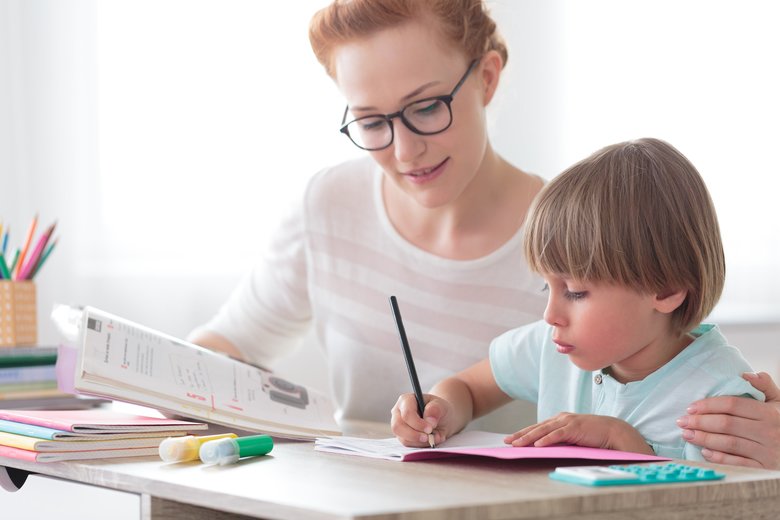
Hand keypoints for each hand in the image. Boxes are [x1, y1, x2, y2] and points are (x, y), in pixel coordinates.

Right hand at [390, 393, 456, 446]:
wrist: (441, 418)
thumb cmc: (439, 409)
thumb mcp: (442, 405)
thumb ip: (436, 409)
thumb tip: (429, 420)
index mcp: (406, 400)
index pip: (406, 413)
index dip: (417, 423)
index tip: (430, 428)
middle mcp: (398, 412)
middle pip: (398, 427)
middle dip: (414, 435)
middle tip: (428, 437)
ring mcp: (399, 426)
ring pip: (403, 438)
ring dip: (420, 441)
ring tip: (434, 437)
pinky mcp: (402, 437)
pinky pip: (408, 445)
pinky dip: (421, 445)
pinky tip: (430, 440)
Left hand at [504, 412, 653, 453]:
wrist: (613, 432)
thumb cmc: (593, 436)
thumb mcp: (572, 438)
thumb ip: (559, 440)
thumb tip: (542, 448)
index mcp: (559, 420)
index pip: (537, 427)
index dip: (523, 433)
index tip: (511, 440)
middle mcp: (561, 418)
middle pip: (536, 427)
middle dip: (520, 435)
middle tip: (507, 441)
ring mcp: (567, 422)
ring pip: (543, 430)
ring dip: (529, 437)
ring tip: (517, 444)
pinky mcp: (575, 428)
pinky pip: (558, 434)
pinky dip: (547, 439)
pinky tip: (537, 445)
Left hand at [678, 371, 779, 468]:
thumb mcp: (778, 402)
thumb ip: (764, 386)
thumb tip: (745, 375)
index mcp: (770, 412)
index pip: (732, 405)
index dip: (709, 405)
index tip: (691, 407)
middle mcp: (769, 432)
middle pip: (726, 424)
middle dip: (700, 422)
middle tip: (682, 421)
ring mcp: (768, 452)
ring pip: (728, 443)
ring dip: (704, 439)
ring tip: (687, 434)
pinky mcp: (764, 469)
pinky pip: (737, 463)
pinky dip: (719, 458)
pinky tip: (704, 452)